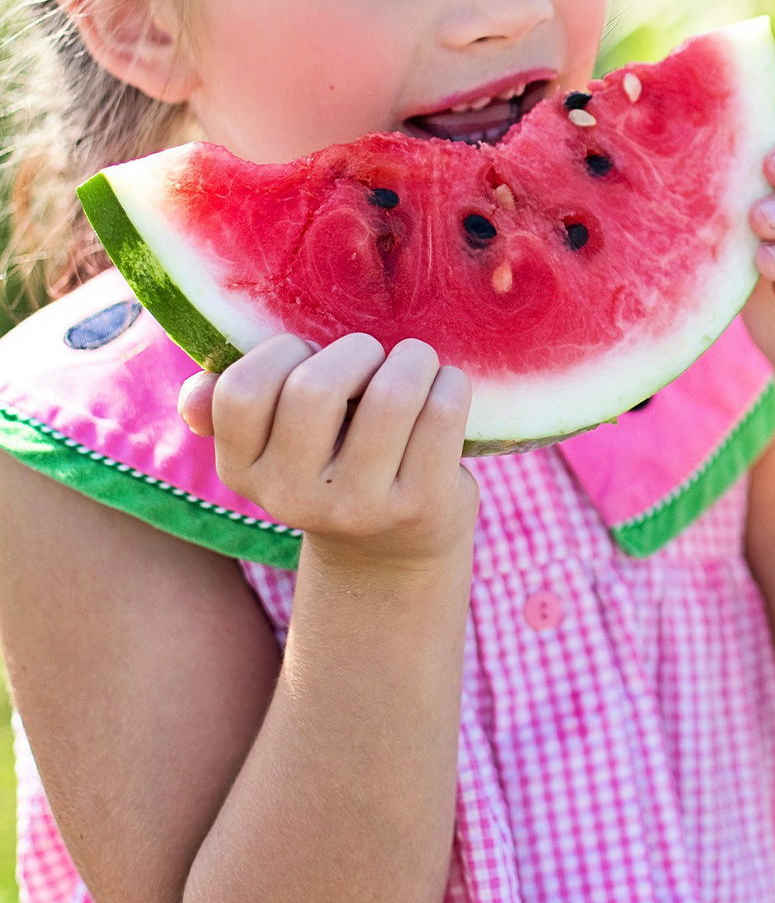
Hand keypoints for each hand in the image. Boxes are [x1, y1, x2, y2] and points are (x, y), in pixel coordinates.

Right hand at [178, 333, 479, 569]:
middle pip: (316, 388)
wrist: (392, 551)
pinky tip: (446, 389)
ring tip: (416, 366)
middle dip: (356, 351)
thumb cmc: (333, 467)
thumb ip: (231, 411)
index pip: (241, 391)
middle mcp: (294, 499)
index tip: (310, 356)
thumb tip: (194, 395)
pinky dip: (451, 384)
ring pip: (391, 395)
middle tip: (374, 358)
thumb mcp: (276, 448)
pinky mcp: (421, 507)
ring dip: (413, 359)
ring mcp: (360, 508)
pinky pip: (442, 414)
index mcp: (244, 472)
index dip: (282, 352)